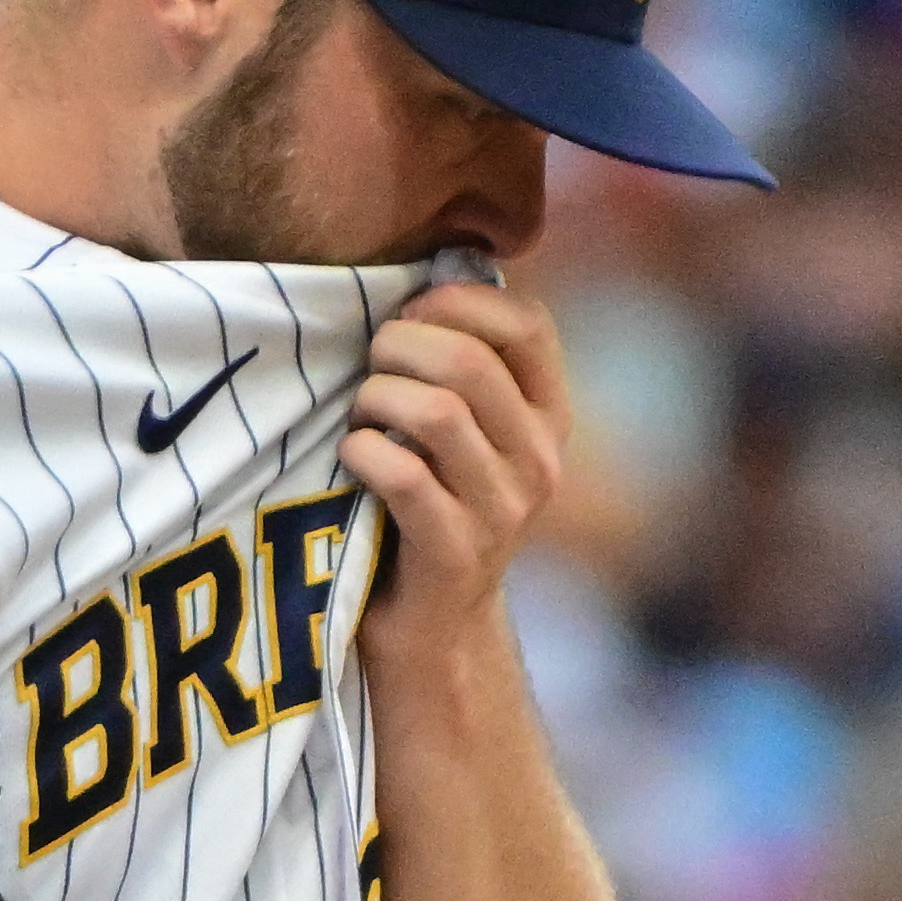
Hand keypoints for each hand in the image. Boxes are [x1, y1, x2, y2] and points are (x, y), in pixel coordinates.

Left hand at [339, 281, 569, 650]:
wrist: (434, 627)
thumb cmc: (431, 503)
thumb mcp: (468, 432)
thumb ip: (462, 367)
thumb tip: (416, 273)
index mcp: (549, 415)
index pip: (528, 323)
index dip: (459, 300)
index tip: (408, 311)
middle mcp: (540, 459)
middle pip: (470, 363)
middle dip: (398, 346)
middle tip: (367, 365)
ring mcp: (504, 510)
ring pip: (437, 413)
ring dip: (375, 398)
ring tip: (358, 413)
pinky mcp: (457, 551)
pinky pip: (403, 475)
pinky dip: (363, 451)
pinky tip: (352, 455)